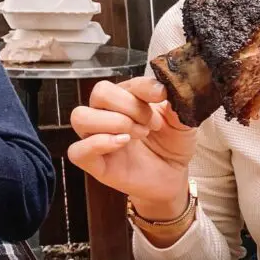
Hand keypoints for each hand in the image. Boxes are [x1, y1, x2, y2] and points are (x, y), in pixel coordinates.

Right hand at [69, 77, 197, 219]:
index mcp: (127, 99)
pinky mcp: (95, 164)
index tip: (162, 96)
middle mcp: (107, 115)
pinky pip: (77, 150)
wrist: (174, 177)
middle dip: (129, 106)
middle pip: (100, 93)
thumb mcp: (182, 121)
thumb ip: (177, 104)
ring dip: (114, 122)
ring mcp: (98, 138)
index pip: (125, 82)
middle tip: (152, 123)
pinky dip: (98, 143)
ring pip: (81, 117)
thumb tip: (171, 88)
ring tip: (139, 134)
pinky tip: (123, 143)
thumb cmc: (173, 145)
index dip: (144, 88)